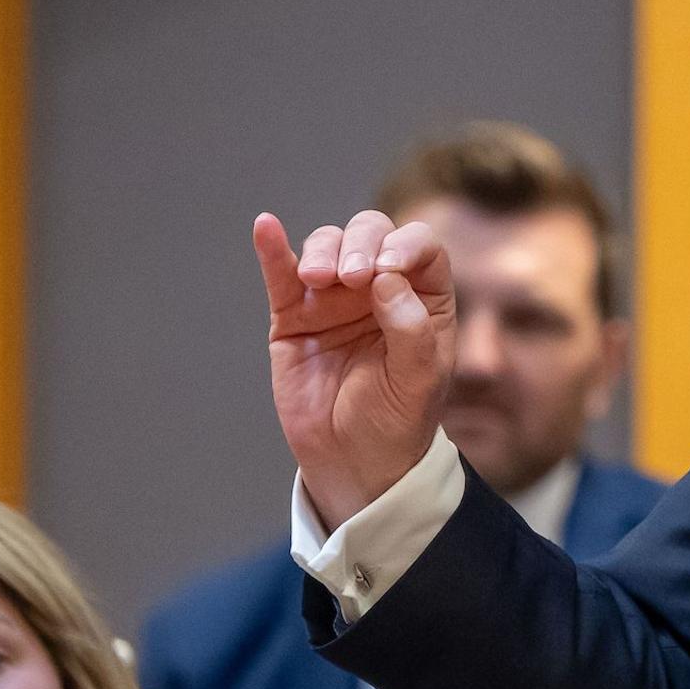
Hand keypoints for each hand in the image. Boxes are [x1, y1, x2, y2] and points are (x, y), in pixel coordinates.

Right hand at [253, 210, 458, 529]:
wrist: (353, 461)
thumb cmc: (395, 422)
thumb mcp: (418, 382)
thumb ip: (411, 330)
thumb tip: (386, 276)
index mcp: (423, 298)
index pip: (420, 247)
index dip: (405, 246)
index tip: (387, 270)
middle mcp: (381, 287)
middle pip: (371, 233)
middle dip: (360, 243)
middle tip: (352, 278)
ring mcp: (335, 297)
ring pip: (327, 244)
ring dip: (323, 250)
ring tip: (319, 279)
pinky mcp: (294, 313)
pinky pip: (281, 273)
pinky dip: (272, 248)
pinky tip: (265, 227)